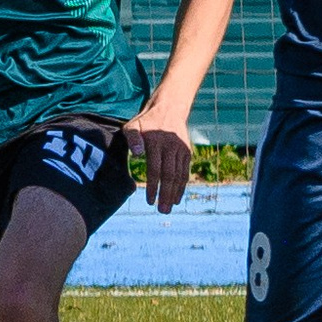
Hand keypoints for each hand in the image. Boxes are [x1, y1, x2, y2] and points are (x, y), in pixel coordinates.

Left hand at [125, 99, 194, 213]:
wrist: (169, 109)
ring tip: (169, 208)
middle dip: (165, 195)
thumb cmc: (146, 121)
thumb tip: (137, 155)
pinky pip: (185, 171)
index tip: (149, 201)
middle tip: (162, 211)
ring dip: (175, 193)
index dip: (153, 187)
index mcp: (157, 143)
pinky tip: (176, 197)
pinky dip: (182, 185)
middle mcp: (171, 147)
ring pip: (179, 175)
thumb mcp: (133, 125)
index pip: (156, 169)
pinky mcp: (187, 152)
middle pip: (170, 175)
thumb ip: (133, 139)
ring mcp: (181, 150)